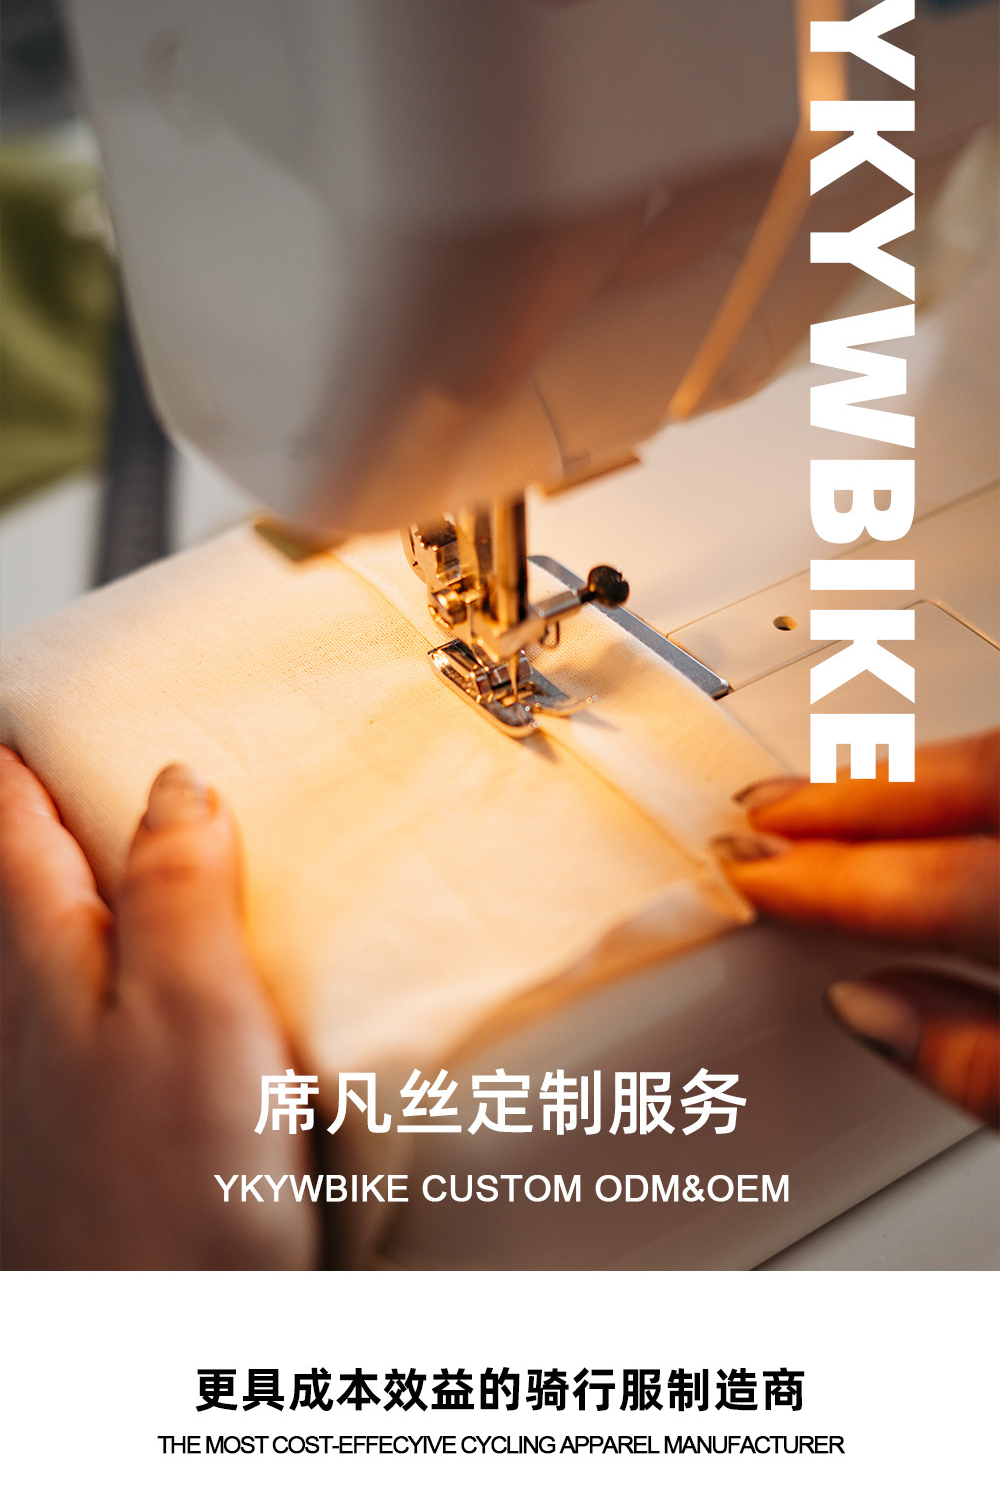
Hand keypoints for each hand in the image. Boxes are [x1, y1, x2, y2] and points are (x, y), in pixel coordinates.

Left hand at [0, 748, 319, 1267]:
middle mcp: (20, 1017)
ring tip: (103, 861)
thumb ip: (180, 888)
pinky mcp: (70, 1144)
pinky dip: (94, 980)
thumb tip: (176, 785)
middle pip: (14, 886)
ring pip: (36, 958)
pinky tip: (131, 1000)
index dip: (19, 755)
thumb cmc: (170, 1199)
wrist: (148, 1366)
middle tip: (56, 767)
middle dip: (30, 818)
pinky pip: (65, 1028)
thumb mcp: (196, 1013)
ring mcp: (36, 1086)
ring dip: (64, 898)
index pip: (12, 822)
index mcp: (44, 963)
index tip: (33, 703)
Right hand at [715, 730, 998, 1127]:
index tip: (748, 874)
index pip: (939, 882)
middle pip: (976, 782)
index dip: (828, 877)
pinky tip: (919, 794)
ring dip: (902, 776)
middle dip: (849, 797)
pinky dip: (956, 777)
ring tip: (818, 796)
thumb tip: (864, 1009)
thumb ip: (973, 1062)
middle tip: (757, 815)